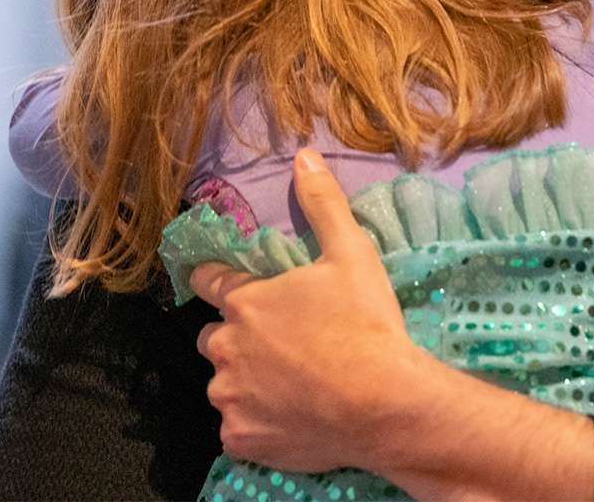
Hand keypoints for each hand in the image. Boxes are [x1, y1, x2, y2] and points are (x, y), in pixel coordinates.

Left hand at [191, 148, 424, 472]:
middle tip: (283, 344)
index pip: (210, 282)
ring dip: (247, 382)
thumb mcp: (352, 253)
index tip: (218, 281)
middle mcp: (226, 347)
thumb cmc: (365, 324)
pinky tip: (291, 417)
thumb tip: (303, 155)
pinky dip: (257, 423)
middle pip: (215, 338)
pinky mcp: (241, 438)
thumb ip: (323, 204)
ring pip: (225, 384)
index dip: (215, 280)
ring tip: (292, 385)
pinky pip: (238, 428)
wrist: (383, 403)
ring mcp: (231, 397)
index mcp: (246, 302)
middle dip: (238, 338)